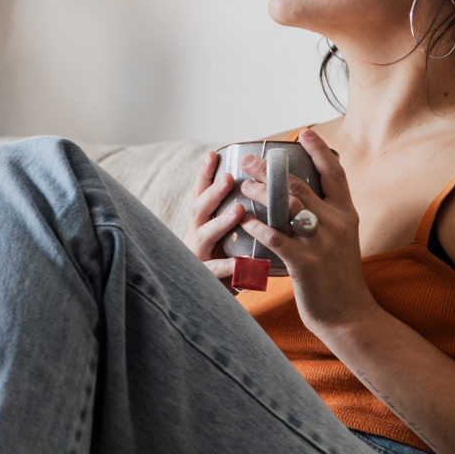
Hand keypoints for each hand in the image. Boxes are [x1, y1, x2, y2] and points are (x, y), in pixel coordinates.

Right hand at [188, 150, 248, 290]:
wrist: (209, 298)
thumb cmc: (224, 259)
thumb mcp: (224, 234)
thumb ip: (234, 213)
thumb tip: (258, 186)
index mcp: (202, 222)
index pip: (201, 193)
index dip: (204, 175)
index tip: (212, 154)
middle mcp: (196, 235)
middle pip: (199, 209)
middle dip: (213, 192)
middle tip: (229, 178)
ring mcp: (198, 255)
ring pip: (206, 235)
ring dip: (221, 222)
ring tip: (237, 211)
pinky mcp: (206, 278)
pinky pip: (217, 271)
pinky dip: (229, 266)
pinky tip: (241, 262)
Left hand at [235, 129, 381, 333]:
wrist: (349, 314)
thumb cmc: (339, 277)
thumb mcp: (343, 240)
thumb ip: (329, 217)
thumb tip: (305, 197)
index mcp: (347, 214)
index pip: (334, 174)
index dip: (319, 150)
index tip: (303, 133)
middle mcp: (337, 223)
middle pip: (300, 185)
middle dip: (271, 169)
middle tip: (250, 159)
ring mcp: (321, 243)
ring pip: (287, 206)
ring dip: (261, 193)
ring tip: (242, 186)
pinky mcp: (305, 263)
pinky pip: (276, 238)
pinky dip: (258, 227)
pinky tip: (245, 221)